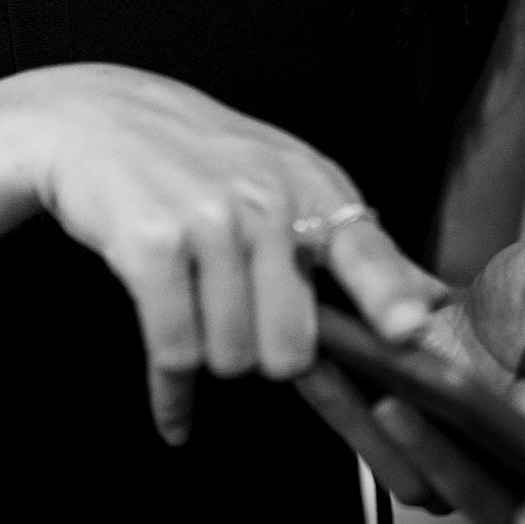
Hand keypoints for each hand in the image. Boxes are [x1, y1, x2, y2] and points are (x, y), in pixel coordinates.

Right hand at [28, 64, 448, 444]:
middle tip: (236, 319)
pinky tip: (174, 404)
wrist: (92, 119)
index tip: (409, 331)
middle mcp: (265, 199)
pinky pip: (176, 353)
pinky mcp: (153, 245)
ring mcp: (209, 220)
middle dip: (264, 356)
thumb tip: (432, 306)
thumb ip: (352, 243)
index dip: (389, 297)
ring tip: (194, 312)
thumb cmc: (196, 157)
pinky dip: (172, 392)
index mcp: (308, 184)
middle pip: (291, 347)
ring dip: (212, 357)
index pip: (363, 249)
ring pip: (233, 356)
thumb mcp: (281, 176)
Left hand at [297, 235, 524, 523]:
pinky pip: (374, 451)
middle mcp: (515, 471)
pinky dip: (345, 412)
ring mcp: (457, 469)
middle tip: (398, 405)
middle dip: (443, 462)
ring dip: (383, 441)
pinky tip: (320, 363)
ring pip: (421, 486)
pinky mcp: (405, 452)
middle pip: (488, 505)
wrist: (476, 291)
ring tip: (353, 379)